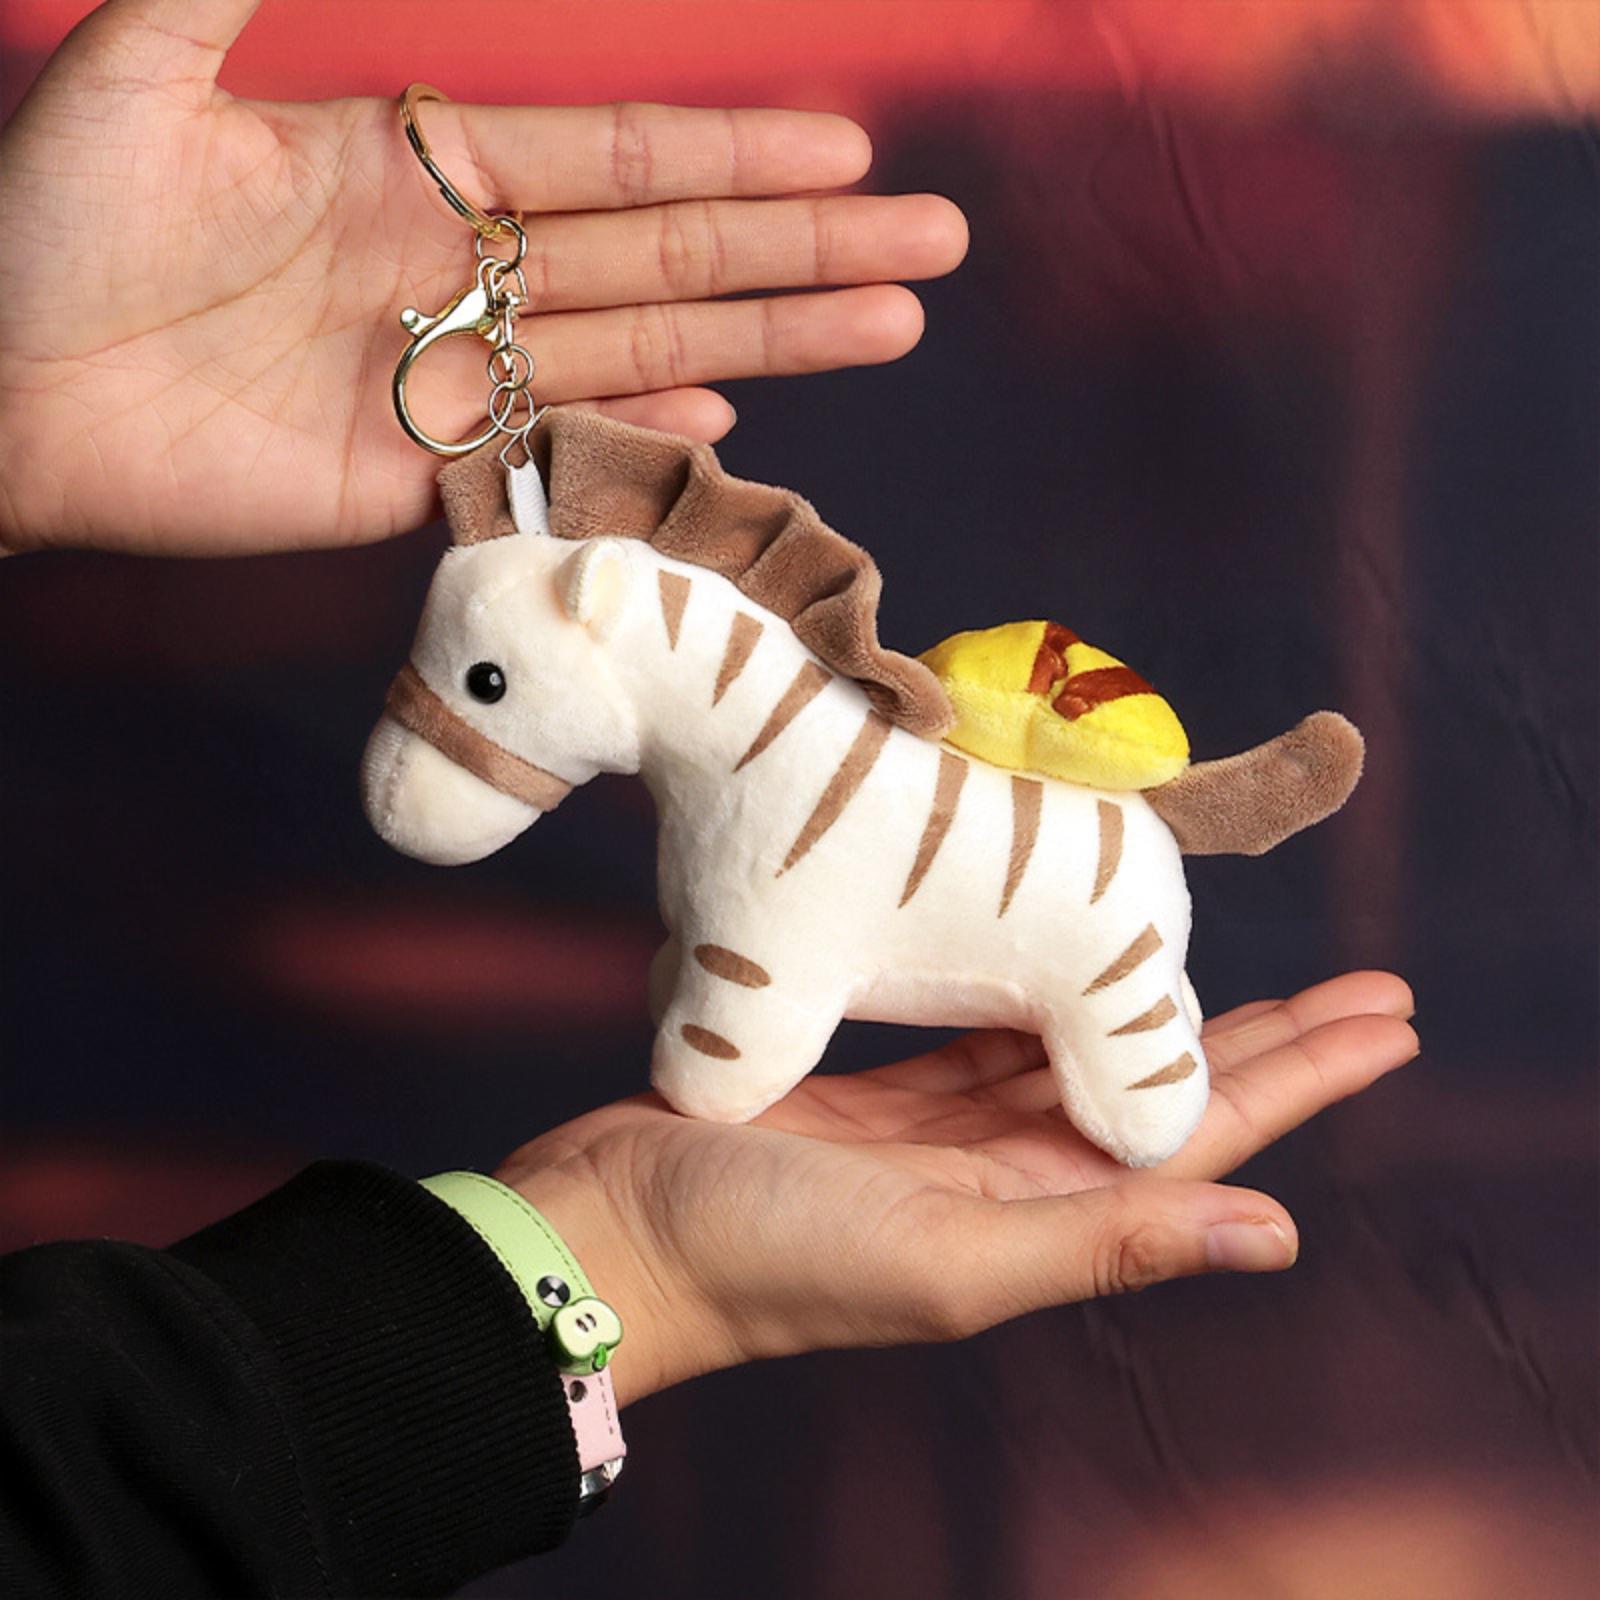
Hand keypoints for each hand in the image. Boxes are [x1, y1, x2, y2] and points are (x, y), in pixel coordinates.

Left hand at [0, 0, 965, 556]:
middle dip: (802, 247)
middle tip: (929, 246)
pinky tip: (736, 420)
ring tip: (890, 326)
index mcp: (412, 168)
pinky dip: (648, 437)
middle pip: (669, 256)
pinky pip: (561, 452)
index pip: (613, 160)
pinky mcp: (419, 481)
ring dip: (772, 340)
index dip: (731, 151)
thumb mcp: (141, 65)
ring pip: (645, 353)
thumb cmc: (40, 229)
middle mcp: (459, 272)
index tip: (845, 146)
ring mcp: (451, 381)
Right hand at [497, 970, 1417, 1407]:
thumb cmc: (766, 1258)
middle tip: (1366, 983)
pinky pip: (992, 1040)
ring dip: (1169, 1013)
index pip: (1204, 1136)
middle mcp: (1008, 1178)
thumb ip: (1107, 1243)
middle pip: (1167, 1091)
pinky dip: (1048, 1003)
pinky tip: (1083, 967)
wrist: (619, 1228)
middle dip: (1269, 1040)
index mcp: (1041, 1219)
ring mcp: (945, 1137)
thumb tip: (1278, 1234)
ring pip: (1087, 1057)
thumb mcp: (951, 1259)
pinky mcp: (882, 1093)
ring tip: (1245, 966)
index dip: (1302, 1078)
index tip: (1390, 1020)